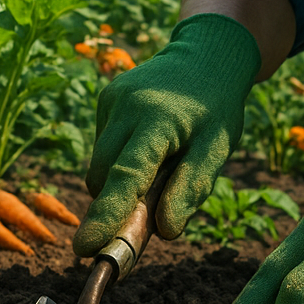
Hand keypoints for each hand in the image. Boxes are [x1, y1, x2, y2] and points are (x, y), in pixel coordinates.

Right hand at [72, 13, 260, 256]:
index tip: (85, 249)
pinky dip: (120, 158)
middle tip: (149, 213)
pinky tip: (148, 144)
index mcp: (159, 121)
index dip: (106, 215)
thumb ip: (191, 188)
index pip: (128, 175)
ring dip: (120, 180)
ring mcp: (111, 100)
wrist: (206, 54)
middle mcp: (127, 107)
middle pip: (104, 175)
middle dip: (115, 204)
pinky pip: (104, 145)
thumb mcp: (218, 147)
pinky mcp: (105, 99)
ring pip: (100, 163)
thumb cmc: (216, 107)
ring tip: (160, 165)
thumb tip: (166, 232)